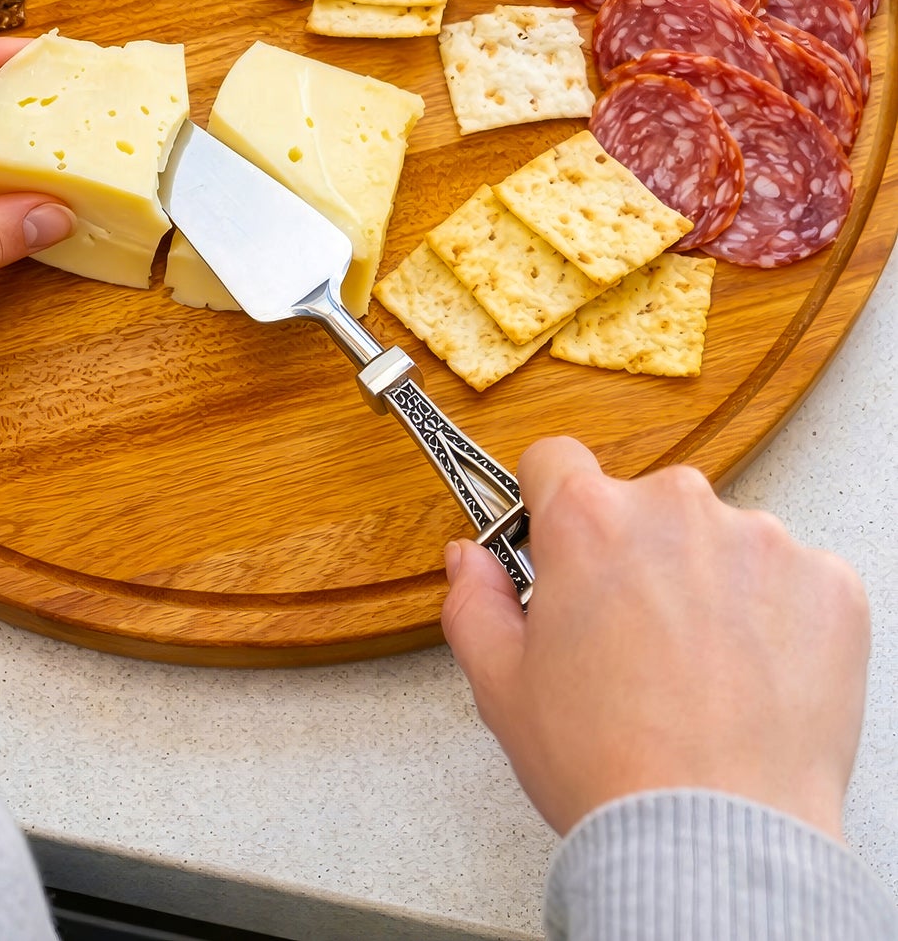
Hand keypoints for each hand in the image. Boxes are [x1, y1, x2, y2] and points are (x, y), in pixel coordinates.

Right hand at [441, 437, 869, 840]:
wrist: (715, 839)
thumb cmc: (609, 766)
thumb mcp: (500, 686)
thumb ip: (473, 602)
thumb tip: (471, 561)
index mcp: (587, 520)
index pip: (554, 461)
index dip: (548, 505)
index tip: (558, 543)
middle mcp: (674, 509)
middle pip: (642, 504)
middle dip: (633, 554)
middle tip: (628, 635)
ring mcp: (761, 541)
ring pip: (719, 539)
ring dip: (706, 582)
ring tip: (699, 669)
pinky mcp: (828, 584)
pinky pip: (792, 578)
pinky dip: (774, 616)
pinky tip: (751, 677)